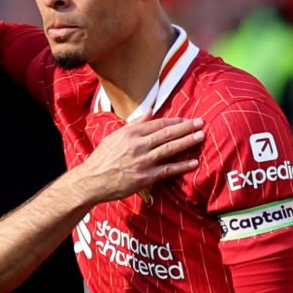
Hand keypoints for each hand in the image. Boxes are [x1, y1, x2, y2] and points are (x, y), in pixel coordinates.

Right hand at [72, 117, 203, 203]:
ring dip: (188, 142)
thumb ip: (134, 124)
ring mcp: (142, 161)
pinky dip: (182, 166)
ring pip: (170, 149)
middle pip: (167, 133)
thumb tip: (150, 111)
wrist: (91, 180)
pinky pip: (167, 170)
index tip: (188, 119)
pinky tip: (194, 163)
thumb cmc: (102, 158)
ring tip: (201, 137)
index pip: (158, 123)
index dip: (176, 120)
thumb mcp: (115, 136)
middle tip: (201, 123)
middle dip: (187, 127)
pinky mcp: (145, 177)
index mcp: (130, 133)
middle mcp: (138, 145)